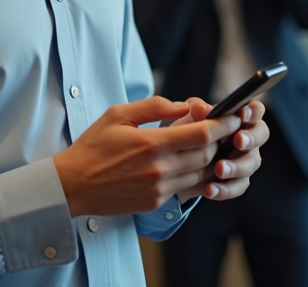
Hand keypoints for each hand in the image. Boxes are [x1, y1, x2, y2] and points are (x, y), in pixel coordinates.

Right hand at [52, 96, 239, 217]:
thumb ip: (154, 106)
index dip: (223, 124)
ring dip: (211, 159)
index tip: (234, 115)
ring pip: (201, 173)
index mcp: (152, 143)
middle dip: (221, 140)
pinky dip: (196, 175)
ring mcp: (159, 189)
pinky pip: (187, 188)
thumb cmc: (93, 146)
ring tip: (214, 145)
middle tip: (227, 128)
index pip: (202, 134)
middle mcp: (160, 169)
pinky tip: (194, 164)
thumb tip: (184, 105)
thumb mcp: (118, 115)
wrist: (73, 184)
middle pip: (208, 155)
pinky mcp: (156, 202)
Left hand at [173, 100, 268, 202]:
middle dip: (250, 138)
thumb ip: (198, 110)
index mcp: (241, 117)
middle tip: (238, 140)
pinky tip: (210, 190)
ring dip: (236, 167)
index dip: (253, 111)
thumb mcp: (191, 118)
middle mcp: (248, 137)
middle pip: (261, 135)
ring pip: (251, 164)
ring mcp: (245, 160)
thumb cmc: (192, 130)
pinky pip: (238, 186)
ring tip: (219, 169)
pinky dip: (225, 189)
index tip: (243, 114)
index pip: (255, 110)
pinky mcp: (238, 180)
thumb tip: (203, 110)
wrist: (181, 160)